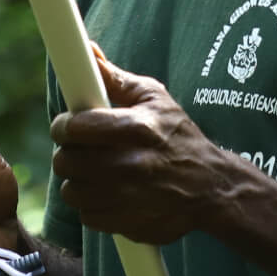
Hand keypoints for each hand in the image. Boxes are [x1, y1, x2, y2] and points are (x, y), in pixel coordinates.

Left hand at [51, 46, 238, 244]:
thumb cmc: (179, 136)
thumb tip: (88, 51)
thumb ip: (116, 79)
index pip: (76, 127)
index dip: (65, 125)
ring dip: (78, 180)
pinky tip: (108, 192)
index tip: (69, 125)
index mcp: (137, 128)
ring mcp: (128, 198)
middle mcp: (131, 164)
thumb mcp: (155, 99)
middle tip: (82, 148)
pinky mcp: (126, 224)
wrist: (211, 188)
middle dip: (69, 152)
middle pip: (67, 160)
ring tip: (95, 170)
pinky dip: (91, 205)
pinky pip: (85, 215)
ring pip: (71, 189)